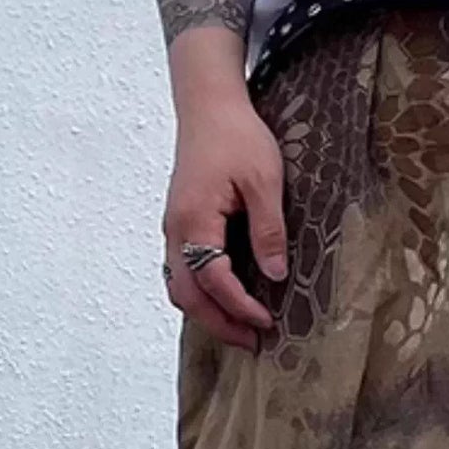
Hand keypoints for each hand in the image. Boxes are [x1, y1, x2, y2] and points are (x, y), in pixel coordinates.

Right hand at [162, 90, 287, 350]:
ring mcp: (173, 229)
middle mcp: (175, 231)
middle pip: (187, 295)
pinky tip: (225, 299)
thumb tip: (275, 274)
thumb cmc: (237, 136)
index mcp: (194, 220)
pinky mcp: (179, 225)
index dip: (239, 307)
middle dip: (219, 323)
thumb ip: (268, 229)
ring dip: (207, 313)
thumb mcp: (265, 180)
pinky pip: (182, 271)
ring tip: (241, 329)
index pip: (214, 280)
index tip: (267, 322)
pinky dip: (201, 293)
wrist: (208, 106)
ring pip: (179, 286)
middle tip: (252, 342)